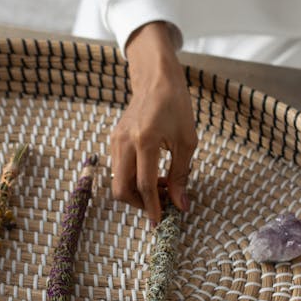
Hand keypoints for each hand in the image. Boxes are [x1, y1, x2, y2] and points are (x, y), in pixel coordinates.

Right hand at [111, 22, 197, 223]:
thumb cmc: (176, 106)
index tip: (161, 222)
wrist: (156, 79)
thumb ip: (181, 174)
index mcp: (146, 139)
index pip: (144, 184)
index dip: (153, 207)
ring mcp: (115, 140)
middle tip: (161, 205)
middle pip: (122, 189)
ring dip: (137, 192)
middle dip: (140, 204)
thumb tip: (180, 204)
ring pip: (118, 181)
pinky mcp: (113, 139)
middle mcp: (125, 141)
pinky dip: (133, 179)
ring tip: (161, 187)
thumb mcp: (187, 141)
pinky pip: (119, 169)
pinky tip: (152, 174)